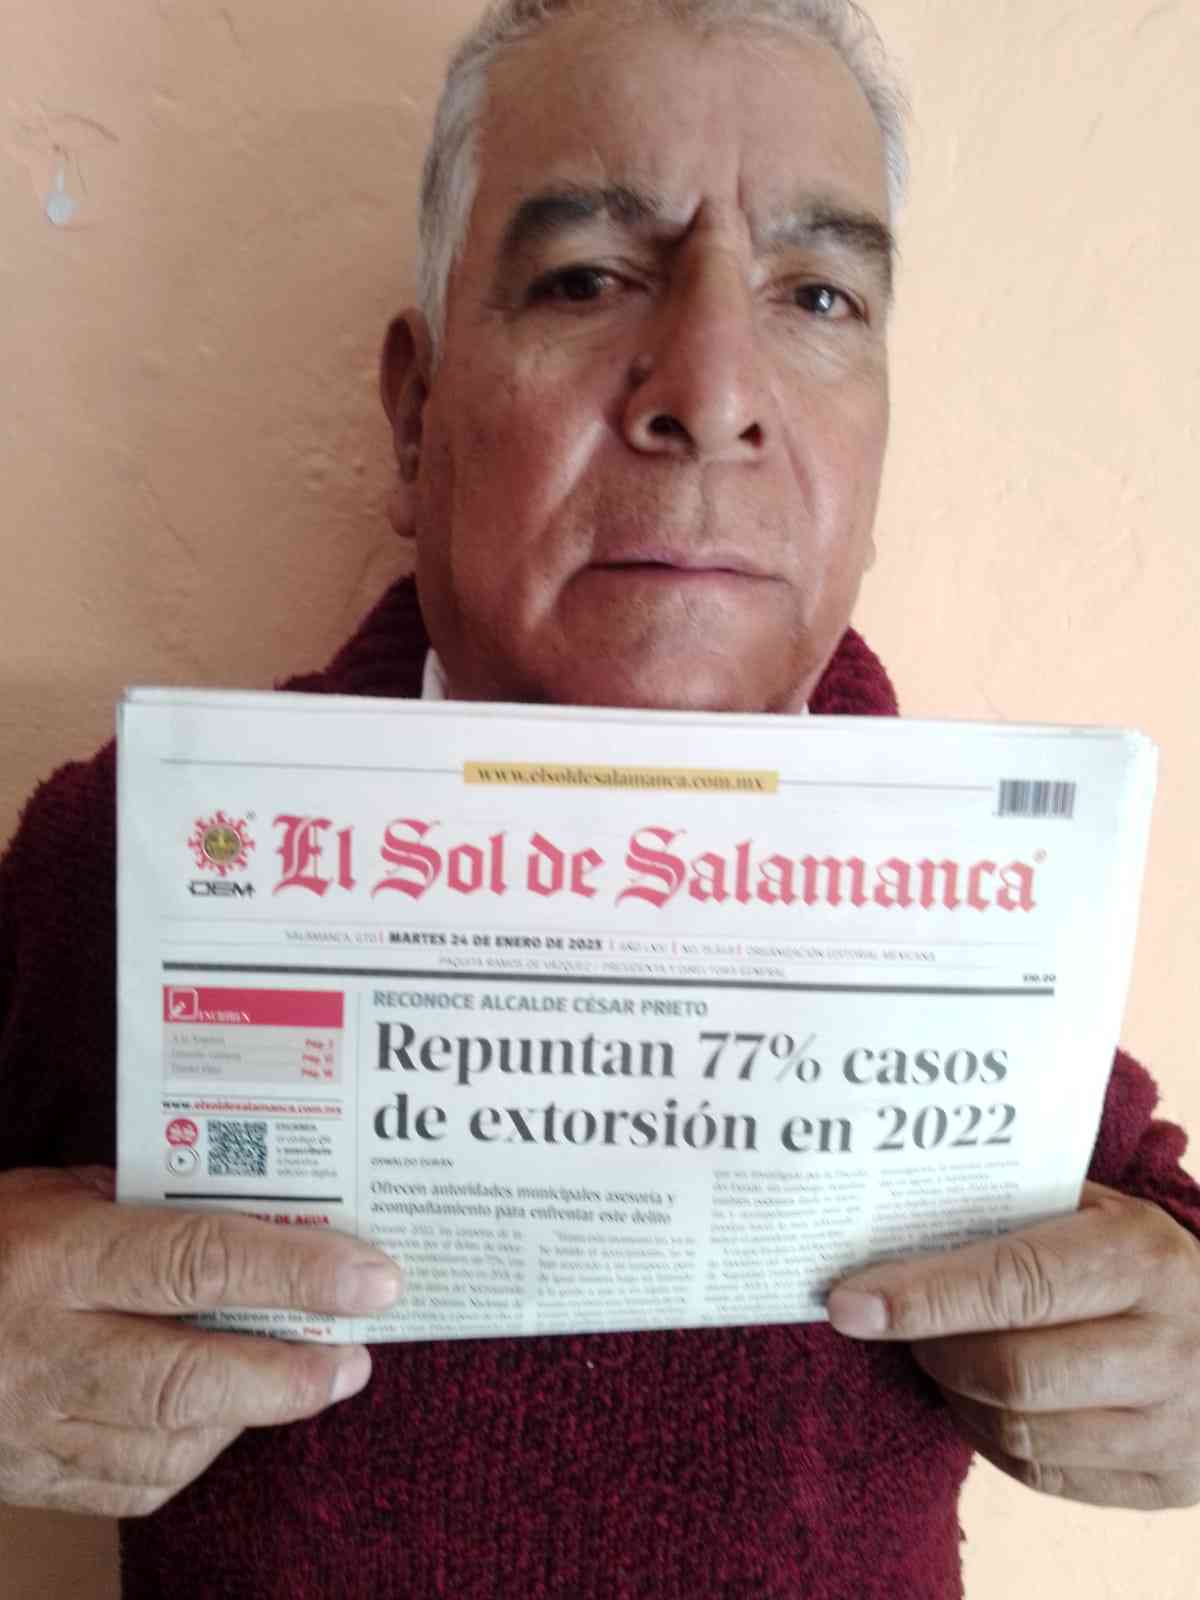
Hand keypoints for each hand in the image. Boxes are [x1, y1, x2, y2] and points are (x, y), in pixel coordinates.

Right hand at [0, 1166, 402, 1516]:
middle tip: (357, 1355)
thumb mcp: (51, 1193)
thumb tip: (254, 1205)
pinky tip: (227, 1420)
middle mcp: (48, 1349)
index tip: (370, 1278)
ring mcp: (33, 1425)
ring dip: (253, 1417)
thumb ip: (144, 1200)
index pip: (196, 1261)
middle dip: (290, 1373)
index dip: (293, 1270)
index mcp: (58, 1258)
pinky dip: (194, 1456)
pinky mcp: (31, 1476)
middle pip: (190, 1377)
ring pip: (167, 1445)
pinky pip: (132, 1487)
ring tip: (309, 1380)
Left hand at [827, 1182, 1199, 1508]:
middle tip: (893, 1320)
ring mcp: (1170, 1427)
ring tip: (938, 1353)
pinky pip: (1041, 1473)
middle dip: (931, 1347)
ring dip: (953, 1393)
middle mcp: (1164, 1349)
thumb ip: (1020, 1213)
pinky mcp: (1163, 1483)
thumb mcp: (1105, 1213)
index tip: (849, 1301)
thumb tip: (900, 1221)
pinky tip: (976, 1397)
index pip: (1013, 1284)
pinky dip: (987, 1436)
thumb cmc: (1148, 1263)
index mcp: (1141, 1261)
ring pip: (1018, 1431)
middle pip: (1010, 1372)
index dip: (923, 1297)